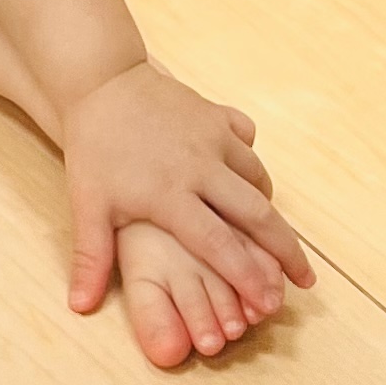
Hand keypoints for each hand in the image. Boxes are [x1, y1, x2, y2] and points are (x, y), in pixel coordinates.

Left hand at [59, 59, 311, 367]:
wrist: (99, 78)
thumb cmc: (93, 148)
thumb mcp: (88, 204)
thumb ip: (91, 258)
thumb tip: (79, 306)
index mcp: (171, 194)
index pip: (220, 243)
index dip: (248, 276)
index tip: (270, 303)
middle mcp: (201, 165)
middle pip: (257, 214)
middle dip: (287, 251)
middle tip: (306, 281)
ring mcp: (212, 135)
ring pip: (257, 178)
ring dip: (270, 210)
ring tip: (277, 238)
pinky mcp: (216, 113)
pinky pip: (248, 141)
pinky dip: (254, 165)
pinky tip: (250, 181)